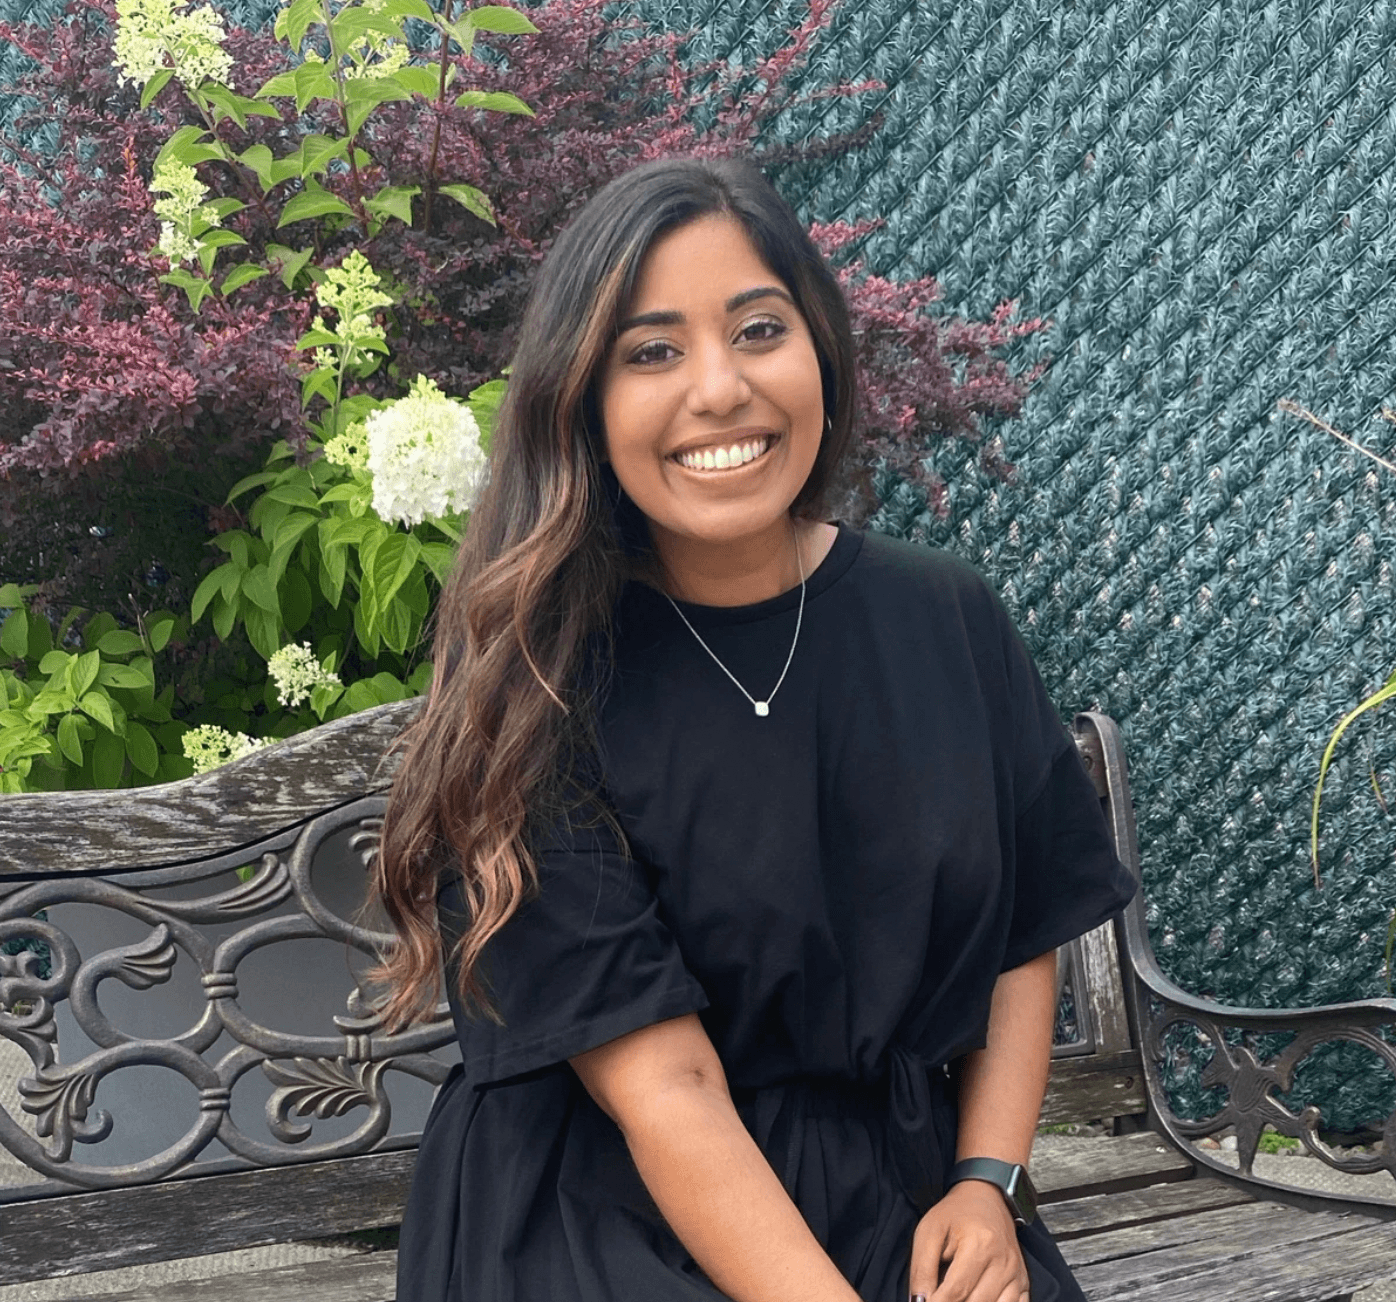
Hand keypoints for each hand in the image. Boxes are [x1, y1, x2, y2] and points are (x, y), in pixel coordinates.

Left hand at [907, 1179, 1029, 1301]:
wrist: (985, 1198)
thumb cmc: (956, 1213)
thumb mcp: (929, 1231)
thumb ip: (922, 1269)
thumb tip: (920, 1301)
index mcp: (979, 1245)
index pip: (956, 1292)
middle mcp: (1003, 1263)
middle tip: (939, 1297)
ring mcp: (1017, 1275)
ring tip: (957, 1297)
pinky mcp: (1023, 1283)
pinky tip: (978, 1298)